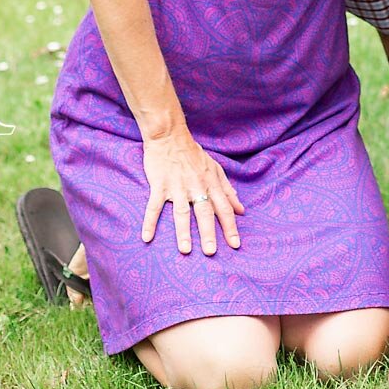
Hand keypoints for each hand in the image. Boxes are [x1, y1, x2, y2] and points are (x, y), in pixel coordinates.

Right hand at [140, 129, 244, 254]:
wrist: (170, 136)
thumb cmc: (193, 154)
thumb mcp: (215, 168)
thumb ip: (228, 190)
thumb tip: (241, 209)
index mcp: (211, 183)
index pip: (224, 208)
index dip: (230, 226)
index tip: (235, 245)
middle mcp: (196, 186)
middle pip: (204, 212)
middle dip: (208, 232)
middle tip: (211, 252)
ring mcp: (177, 186)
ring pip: (181, 212)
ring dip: (183, 231)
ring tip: (185, 250)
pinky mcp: (159, 184)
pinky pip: (154, 206)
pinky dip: (150, 221)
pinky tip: (147, 237)